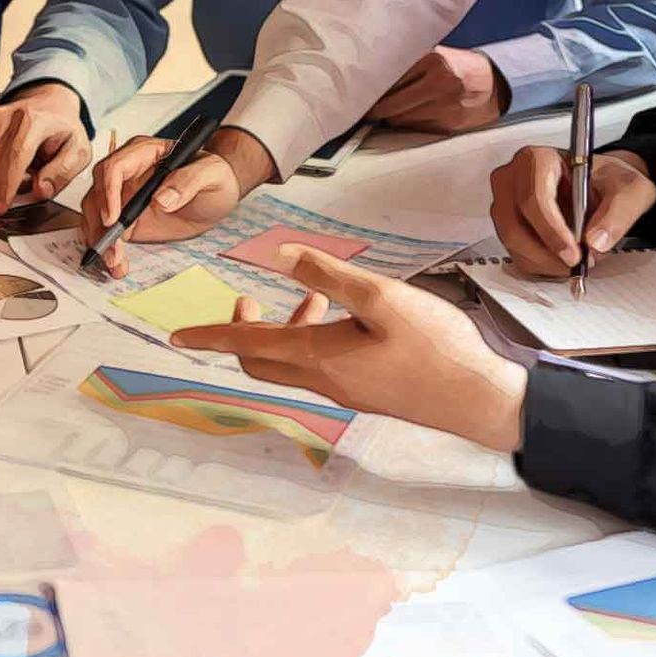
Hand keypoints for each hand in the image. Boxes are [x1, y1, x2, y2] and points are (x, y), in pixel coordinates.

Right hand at [0, 83, 90, 214]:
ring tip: (13, 166)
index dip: (5, 186)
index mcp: (32, 121)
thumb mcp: (77, 150)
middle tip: (28, 174)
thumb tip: (40, 190)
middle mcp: (2, 117)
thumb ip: (62, 172)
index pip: (14, 156)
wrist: (44, 105)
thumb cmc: (59, 128)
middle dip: (6, 184)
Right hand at [75, 126, 274, 278]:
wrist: (214, 197)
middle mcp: (127, 172)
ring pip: (95, 215)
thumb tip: (161, 198)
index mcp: (144, 153)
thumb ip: (190, 180)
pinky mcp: (123, 218)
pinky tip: (115, 264)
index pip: (115, 167)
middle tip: (112, 250)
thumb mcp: (212, 174)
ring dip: (99, 240)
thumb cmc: (214, 177)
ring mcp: (122, 195)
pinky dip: (105, 248)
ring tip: (115, 263)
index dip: (109, 192)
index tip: (113, 218)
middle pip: (97, 193)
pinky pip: (104, 231)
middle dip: (100, 224)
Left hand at [171, 247, 528, 451]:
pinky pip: (317, 366)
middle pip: (260, 361)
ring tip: (312, 295)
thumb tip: (278, 257)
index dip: (210, 336)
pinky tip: (341, 315)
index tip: (177, 335)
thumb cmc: (435, 347)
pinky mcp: (363, 391)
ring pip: (291, 362)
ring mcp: (343, 390)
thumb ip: (328, 274)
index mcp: (317, 356)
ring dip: (285, 330)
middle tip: (247, 301)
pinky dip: (312, 338)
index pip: (246, 346)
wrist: (478, 399)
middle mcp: (322, 379)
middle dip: (242, 332)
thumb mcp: (381, 298)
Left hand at [367, 46, 509, 132]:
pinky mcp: (447, 125)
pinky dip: (406, 124)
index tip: (359, 91)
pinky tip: (409, 116)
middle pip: (390, 104)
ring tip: (386, 111)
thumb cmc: (458, 68)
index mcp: (434, 60)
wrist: (495, 86)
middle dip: (375, 108)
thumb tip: (370, 77)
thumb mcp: (437, 56)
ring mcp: (444, 107)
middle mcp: (439, 83)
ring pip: (398, 120)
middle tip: (364, 108)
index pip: (389, 79)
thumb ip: (409, 64)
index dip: (371, 88)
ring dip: (389, 118)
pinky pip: (414, 129)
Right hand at [488, 146, 655, 276]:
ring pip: (512, 243)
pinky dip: (538, 265)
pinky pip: (514, 253)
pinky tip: (560, 261)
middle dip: (546, 252)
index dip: (551, 230)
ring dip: (543, 261)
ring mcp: (505, 203)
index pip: (534, 198)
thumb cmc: (609, 181)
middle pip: (514, 225)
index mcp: (538, 159)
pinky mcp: (505, 225)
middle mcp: (512, 179)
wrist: (601, 187)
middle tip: (575, 264)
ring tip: (574, 262)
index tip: (573, 252)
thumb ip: (619, 212)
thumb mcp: (630, 189)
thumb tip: (596, 241)